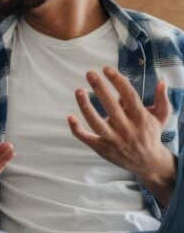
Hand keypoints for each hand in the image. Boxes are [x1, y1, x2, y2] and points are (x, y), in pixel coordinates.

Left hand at [68, 65, 175, 203]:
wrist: (148, 163)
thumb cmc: (151, 134)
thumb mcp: (161, 117)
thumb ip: (162, 99)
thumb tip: (161, 81)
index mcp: (140, 118)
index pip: (129, 96)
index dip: (118, 81)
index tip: (107, 69)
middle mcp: (127, 129)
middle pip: (111, 107)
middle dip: (100, 89)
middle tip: (90, 73)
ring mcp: (113, 139)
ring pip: (97, 123)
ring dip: (86, 107)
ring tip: (79, 90)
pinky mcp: (102, 148)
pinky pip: (87, 139)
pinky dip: (77, 129)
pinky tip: (70, 117)